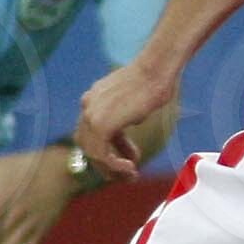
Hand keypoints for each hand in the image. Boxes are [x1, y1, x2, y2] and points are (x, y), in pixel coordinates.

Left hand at [76, 59, 175, 179]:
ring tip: (131, 174)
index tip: (127, 159)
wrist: (156, 69)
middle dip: (106, 162)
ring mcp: (91, 114)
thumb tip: (127, 132)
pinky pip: (102, 155)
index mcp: (92, 98)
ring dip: (112, 168)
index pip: (91, 132)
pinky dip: (115, 165)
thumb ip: (123, 117)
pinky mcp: (100, 124)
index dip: (108, 150)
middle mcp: (87, 105)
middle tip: (125, 172)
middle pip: (87, 145)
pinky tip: (130, 168)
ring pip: (93, 153)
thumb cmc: (153, 81)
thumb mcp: (133, 103)